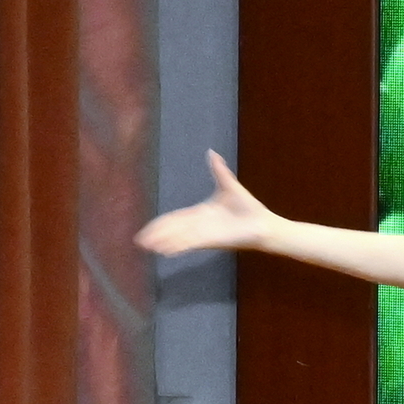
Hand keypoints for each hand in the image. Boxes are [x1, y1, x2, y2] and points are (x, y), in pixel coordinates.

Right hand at [137, 151, 280, 255]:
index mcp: (201, 213)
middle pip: (173, 230)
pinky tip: (166, 251)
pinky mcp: (213, 240)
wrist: (263, 224)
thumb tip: (211, 152)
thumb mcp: (229, 186)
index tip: (146, 229)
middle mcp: (200, 225)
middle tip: (139, 241)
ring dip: (163, 242)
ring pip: (179, 238)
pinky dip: (178, 246)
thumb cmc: (248, 208)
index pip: (176, 218)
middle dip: (157, 234)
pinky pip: (191, 243)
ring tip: (147, 247)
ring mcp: (205, 234)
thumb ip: (219, 170)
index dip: (161, 223)